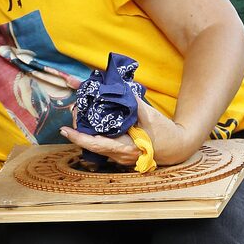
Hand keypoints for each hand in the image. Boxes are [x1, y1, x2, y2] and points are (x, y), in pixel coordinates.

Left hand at [60, 97, 198, 166]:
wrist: (178, 147)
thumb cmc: (165, 133)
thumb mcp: (150, 116)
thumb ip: (134, 103)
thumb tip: (120, 87)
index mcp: (125, 148)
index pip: (97, 144)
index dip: (79, 138)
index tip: (65, 130)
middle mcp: (119, 155)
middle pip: (91, 144)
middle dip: (79, 130)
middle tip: (72, 113)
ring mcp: (118, 156)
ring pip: (95, 145)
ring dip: (84, 132)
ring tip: (79, 113)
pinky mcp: (119, 152)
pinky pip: (102, 144)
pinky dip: (94, 133)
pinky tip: (90, 121)